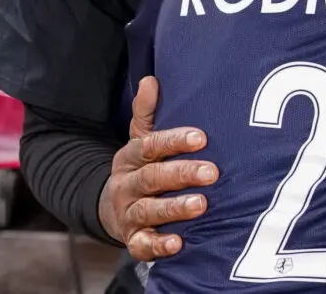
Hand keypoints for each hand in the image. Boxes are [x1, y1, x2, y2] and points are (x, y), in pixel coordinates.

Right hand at [99, 77, 218, 260]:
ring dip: (174, 208)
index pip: (150, 145)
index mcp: (130, 157)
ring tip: (201, 205)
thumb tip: (151, 80)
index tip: (201, 137)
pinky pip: (142, 245)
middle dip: (182, 174)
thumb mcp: (140, 138)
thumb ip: (146, 112)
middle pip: (152, 177)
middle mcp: (126, 184)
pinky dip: (158, 246)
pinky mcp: (132, 239)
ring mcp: (128, 213)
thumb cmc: (141, 167)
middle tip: (212, 172)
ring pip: (148, 210)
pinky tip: (178, 243)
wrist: (113, 209)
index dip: (175, 141)